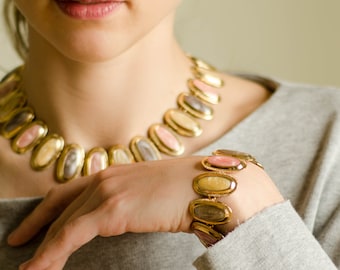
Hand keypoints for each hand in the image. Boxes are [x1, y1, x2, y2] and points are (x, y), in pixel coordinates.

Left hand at [7, 154, 282, 269]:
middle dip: (37, 226)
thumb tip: (128, 215)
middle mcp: (106, 178)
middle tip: (19, 243)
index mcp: (115, 174)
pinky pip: (71, 236)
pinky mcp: (112, 209)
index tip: (32, 225)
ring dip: (44, 247)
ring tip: (29, 267)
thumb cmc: (189, 189)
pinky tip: (39, 269)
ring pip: (63, 223)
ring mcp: (107, 191)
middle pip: (61, 207)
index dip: (48, 208)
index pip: (70, 191)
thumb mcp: (152, 192)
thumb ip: (132, 201)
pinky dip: (51, 254)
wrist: (210, 184)